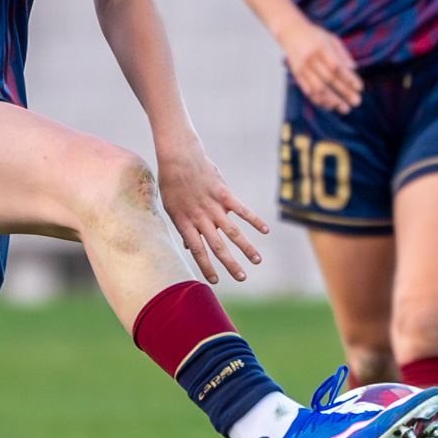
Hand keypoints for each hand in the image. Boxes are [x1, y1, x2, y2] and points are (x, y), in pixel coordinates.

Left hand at [155, 135, 268, 284]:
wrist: (178, 156)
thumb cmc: (172, 183)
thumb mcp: (171, 207)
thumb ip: (183, 227)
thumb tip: (189, 247)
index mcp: (185, 222)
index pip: (197, 251)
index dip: (206, 266)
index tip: (215, 281)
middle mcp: (200, 217)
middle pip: (217, 246)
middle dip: (230, 264)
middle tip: (242, 278)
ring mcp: (213, 205)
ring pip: (232, 231)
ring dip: (246, 247)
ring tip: (257, 260)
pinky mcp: (224, 193)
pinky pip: (241, 209)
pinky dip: (254, 220)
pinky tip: (265, 230)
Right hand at [280, 19, 361, 112]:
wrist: (289, 31)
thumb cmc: (313, 35)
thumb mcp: (330, 38)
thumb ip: (342, 53)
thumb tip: (353, 68)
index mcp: (321, 48)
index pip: (336, 66)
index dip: (348, 78)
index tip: (360, 87)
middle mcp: (311, 59)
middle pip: (329, 79)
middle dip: (344, 92)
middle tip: (356, 102)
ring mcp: (302, 68)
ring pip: (317, 88)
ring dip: (331, 100)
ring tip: (344, 108)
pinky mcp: (297, 74)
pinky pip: (307, 90)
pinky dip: (318, 100)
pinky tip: (329, 106)